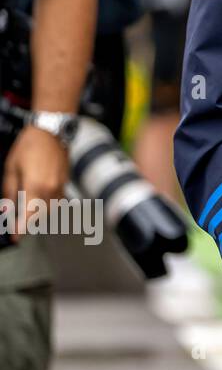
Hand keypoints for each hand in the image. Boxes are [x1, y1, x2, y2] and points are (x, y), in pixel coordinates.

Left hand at [1, 125, 68, 239]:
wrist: (51, 132)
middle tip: (17, 224)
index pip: (29, 217)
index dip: (20, 230)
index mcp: (36, 188)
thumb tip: (7, 210)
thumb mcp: (11, 170)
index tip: (14, 237)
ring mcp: (61, 186)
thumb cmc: (29, 147)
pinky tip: (39, 197)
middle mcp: (52, 190)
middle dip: (29, 222)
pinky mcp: (66, 182)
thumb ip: (9, 193)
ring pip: (51, 210)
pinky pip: (57, 200)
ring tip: (28, 210)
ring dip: (39, 214)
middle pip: (41, 217)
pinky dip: (47, 203)